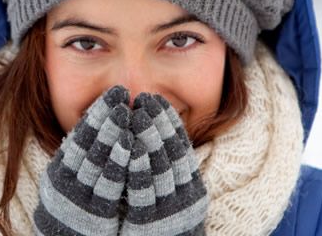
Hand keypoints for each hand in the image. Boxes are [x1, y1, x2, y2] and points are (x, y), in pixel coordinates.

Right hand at [34, 86, 133, 235]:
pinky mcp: (93, 214)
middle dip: (105, 118)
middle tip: (120, 96)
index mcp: (61, 168)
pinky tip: (130, 147)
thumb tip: (101, 121)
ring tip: (125, 114)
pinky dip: (118, 164)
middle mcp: (66, 179)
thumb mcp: (71, 179)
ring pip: (95, 161)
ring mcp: (79, 196)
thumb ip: (83, 156)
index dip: (97, 112)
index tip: (113, 94)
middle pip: (87, 143)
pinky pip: (108, 186)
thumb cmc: (75, 206)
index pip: (80, 134)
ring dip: (111, 136)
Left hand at [121, 93, 206, 235]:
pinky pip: (144, 193)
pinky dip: (139, 169)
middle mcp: (184, 196)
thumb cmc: (162, 225)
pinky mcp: (151, 224)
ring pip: (160, 169)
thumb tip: (155, 133)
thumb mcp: (170, 196)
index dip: (169, 122)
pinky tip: (131, 148)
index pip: (181, 147)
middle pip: (172, 153)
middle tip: (145, 99)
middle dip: (158, 124)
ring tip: (138, 114)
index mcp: (190, 187)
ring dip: (149, 139)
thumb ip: (165, 169)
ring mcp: (169, 210)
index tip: (156, 99)